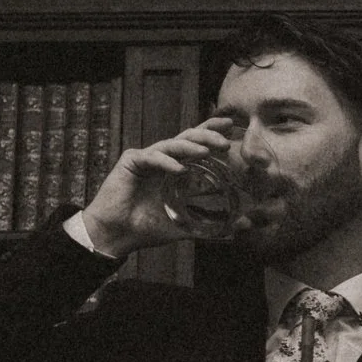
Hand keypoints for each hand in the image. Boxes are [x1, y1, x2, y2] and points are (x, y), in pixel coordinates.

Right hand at [78, 114, 235, 257]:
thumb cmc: (147, 228)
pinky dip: (166, 162)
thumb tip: (244, 227)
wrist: (116, 235)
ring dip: (190, 146)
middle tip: (225, 142)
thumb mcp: (185, 226)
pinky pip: (152, 157)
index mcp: (176, 168)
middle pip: (187, 137)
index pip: (197, 144)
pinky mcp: (132, 161)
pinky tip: (179, 169)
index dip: (212, 132)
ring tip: (206, 151)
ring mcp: (147, 158)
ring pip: (171, 144)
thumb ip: (212, 225)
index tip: (231, 126)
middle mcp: (163, 159)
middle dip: (207, 135)